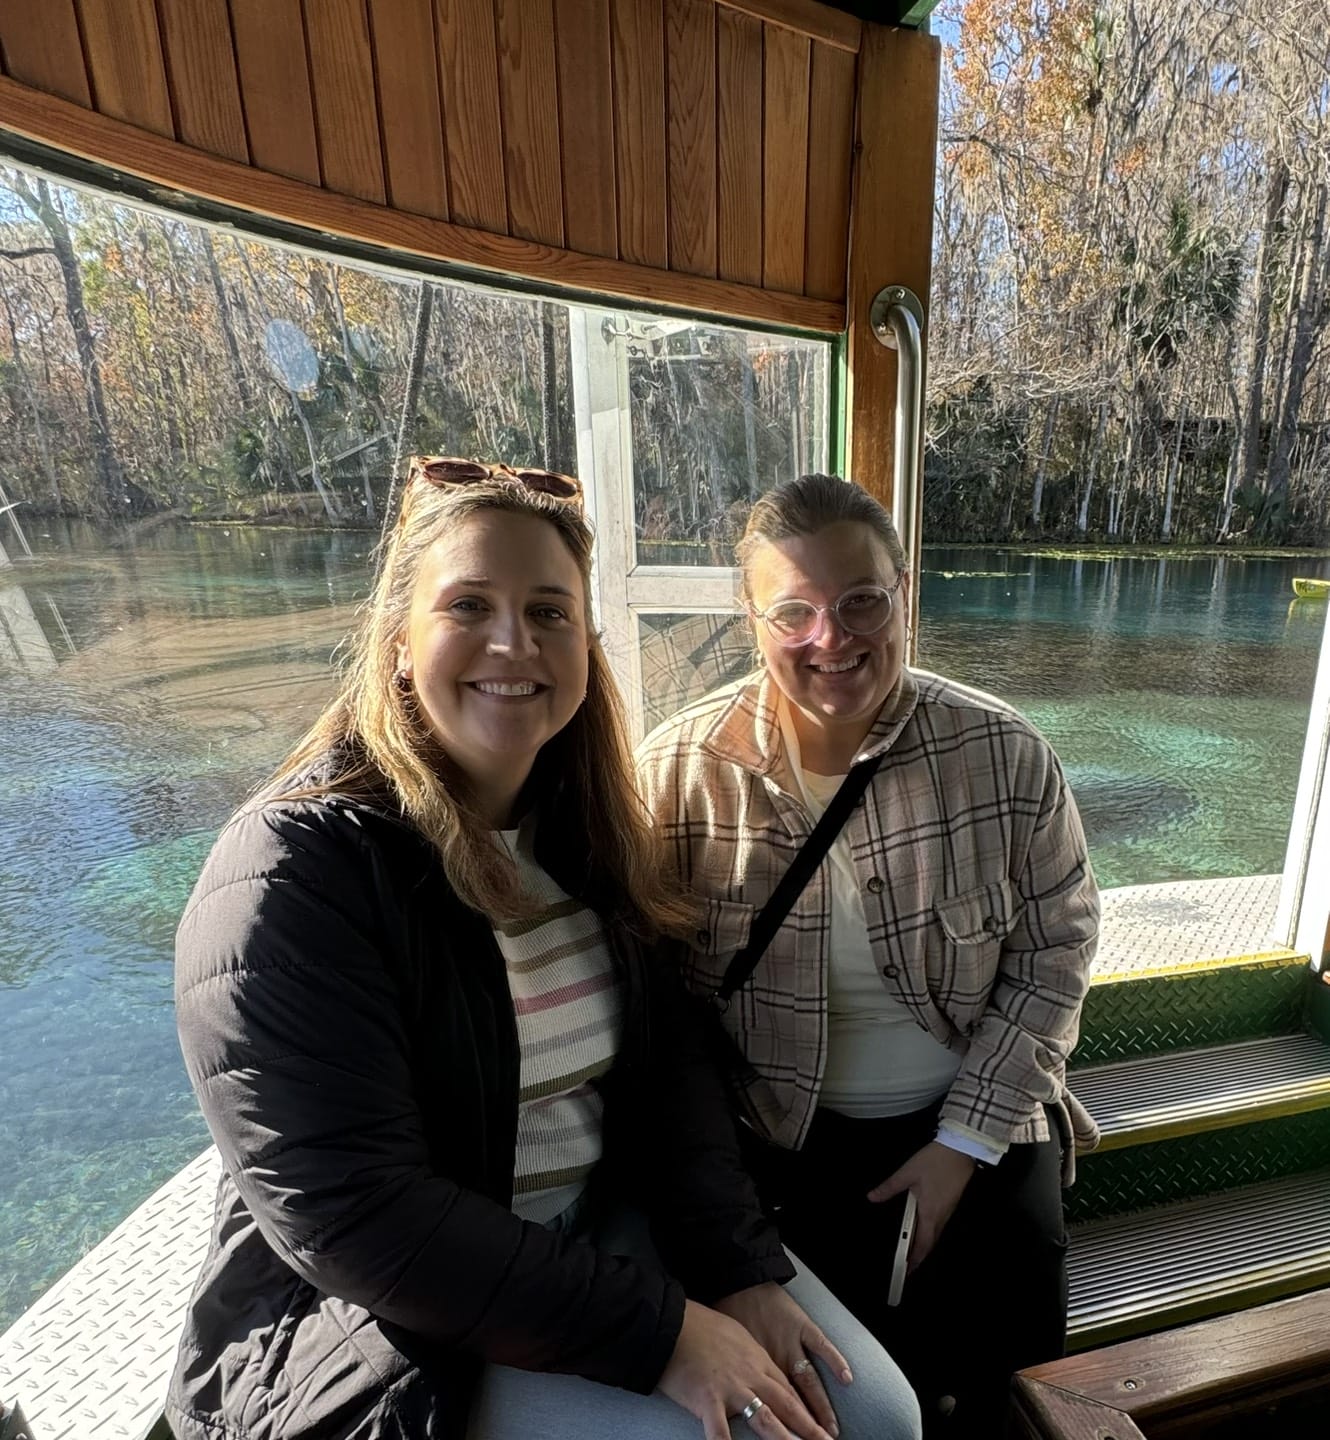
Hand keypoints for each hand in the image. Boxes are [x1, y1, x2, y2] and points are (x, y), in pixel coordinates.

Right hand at [658, 1298, 836, 1439]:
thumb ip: (750, 1356)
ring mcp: (731, 1388)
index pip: (789, 1390)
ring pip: (766, 1419)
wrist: (671, 1321)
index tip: (821, 1426)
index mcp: (757, 1360)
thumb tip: (759, 1370)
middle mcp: (750, 1375)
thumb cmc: (700, 1326)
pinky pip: (720, 1431)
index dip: (807, 1410)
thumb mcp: (735, 1335)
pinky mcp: (708, 1399)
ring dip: (785, 1439)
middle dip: (809, 1428)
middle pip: (787, 1405)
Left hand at [867, 1141, 975, 1269]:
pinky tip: (922, 1225)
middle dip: (919, 1255)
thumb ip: (889, 1187)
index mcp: (930, 1213)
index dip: (915, 1259)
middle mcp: (942, 1215)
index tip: (907, 1270)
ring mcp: (949, 1209)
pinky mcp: (952, 1201)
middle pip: (931, 1242)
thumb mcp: (907, 1173)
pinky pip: (940, 1222)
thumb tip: (873, 1197)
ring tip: (912, 1248)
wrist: (960, 1148)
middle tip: (907, 1264)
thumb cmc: (935, 1161)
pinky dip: (930, 1230)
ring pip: (936, 1233)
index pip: (923, 1244)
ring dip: (925, 1243)